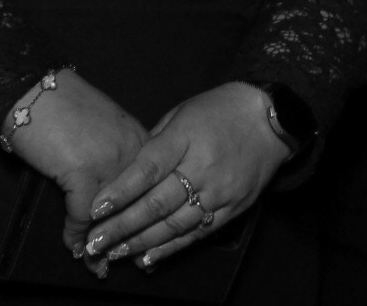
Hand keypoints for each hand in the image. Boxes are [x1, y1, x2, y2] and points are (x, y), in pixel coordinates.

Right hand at [1, 70, 147, 271]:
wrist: (35, 91)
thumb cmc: (64, 109)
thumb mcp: (103, 130)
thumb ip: (116, 157)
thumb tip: (114, 193)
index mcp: (142, 140)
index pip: (152, 187)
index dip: (144, 216)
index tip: (142, 238)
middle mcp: (134, 151)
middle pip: (137, 205)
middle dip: (127, 237)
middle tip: (120, 261)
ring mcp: (111, 162)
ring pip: (112, 215)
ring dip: (101, 242)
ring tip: (95, 262)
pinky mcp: (83, 171)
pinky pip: (82, 214)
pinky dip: (75, 233)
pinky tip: (73, 245)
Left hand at [81, 82, 291, 271]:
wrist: (272, 118)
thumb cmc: (220, 110)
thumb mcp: (182, 113)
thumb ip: (155, 143)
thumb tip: (126, 174)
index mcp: (187, 136)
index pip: (148, 168)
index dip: (120, 192)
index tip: (95, 210)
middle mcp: (203, 167)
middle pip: (157, 203)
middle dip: (122, 226)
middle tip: (94, 242)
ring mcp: (220, 191)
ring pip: (175, 224)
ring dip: (141, 242)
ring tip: (114, 252)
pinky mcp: (233, 208)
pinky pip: (198, 233)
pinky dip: (171, 248)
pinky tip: (148, 257)